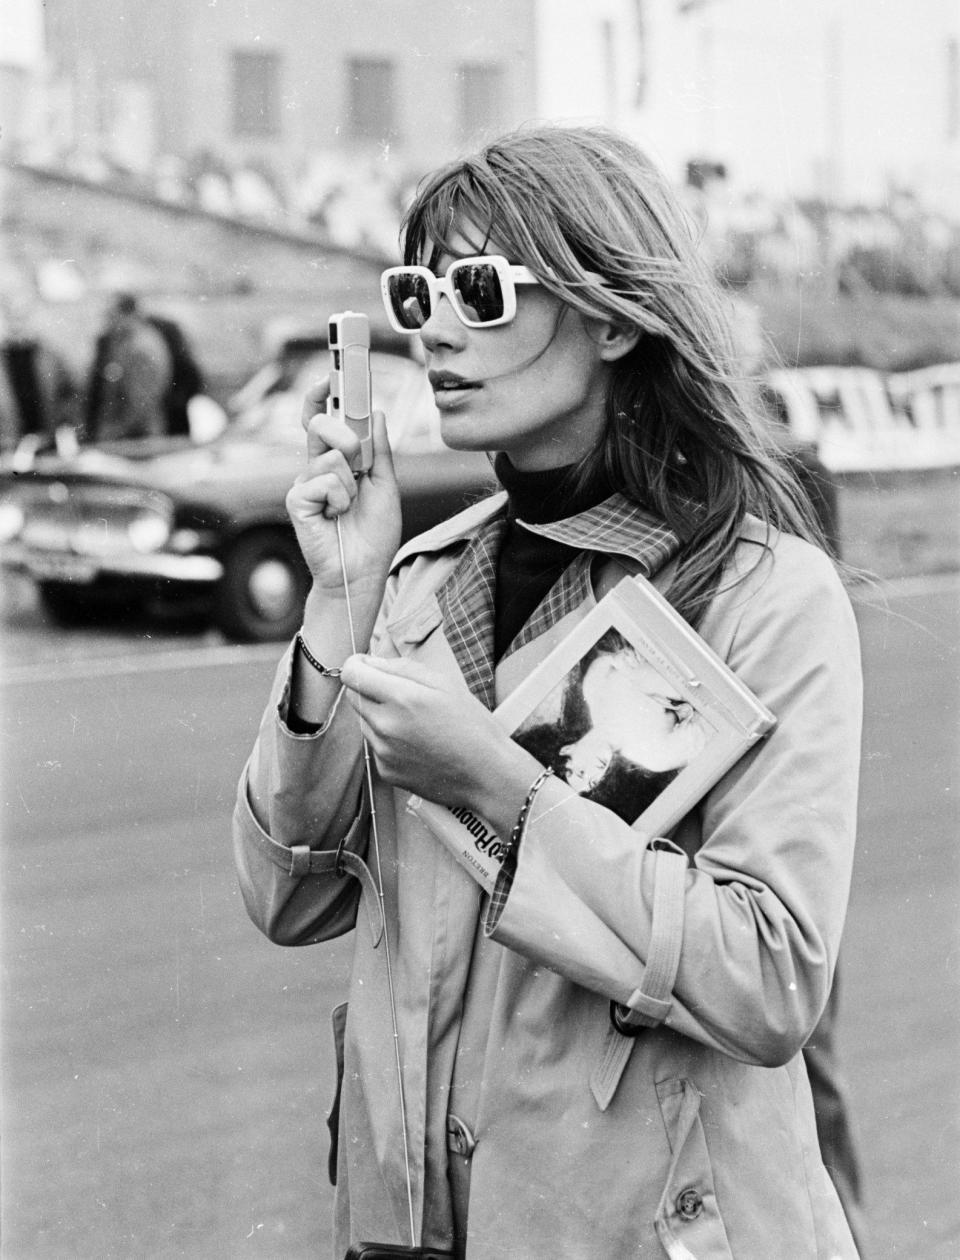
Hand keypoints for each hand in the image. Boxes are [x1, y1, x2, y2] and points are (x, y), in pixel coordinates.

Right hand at [286, 378, 401, 596]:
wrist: (363, 571)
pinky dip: (339, 499)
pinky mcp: (297, 501)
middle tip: (359, 464)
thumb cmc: (373, 534)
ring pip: (330, 457)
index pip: (324, 418)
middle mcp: (315, 467)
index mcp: (336, 460)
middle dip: (347, 437)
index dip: (324, 394)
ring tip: (348, 507)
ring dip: (351, 484)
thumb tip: (378, 411)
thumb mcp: (386, 485)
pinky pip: (324, 481)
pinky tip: (336, 517)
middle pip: (321, 425)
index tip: (334, 372)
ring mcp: (304, 484)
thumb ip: (380, 450)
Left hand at [339, 655, 536, 820]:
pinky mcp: (386, 772)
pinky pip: (376, 747)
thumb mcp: (445, 684)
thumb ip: (404, 668)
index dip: (357, 664)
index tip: (367, 664)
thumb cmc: (473, 727)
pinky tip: (416, 743)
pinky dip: (388, 740)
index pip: (352, 674)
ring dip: (380, 715)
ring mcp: (383, 752)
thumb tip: (372, 662)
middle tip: (398, 691)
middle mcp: (385, 726)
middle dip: (368, 688)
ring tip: (415, 722)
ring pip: (365, 722)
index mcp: (401, 698)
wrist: (487, 775)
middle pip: (353, 697)